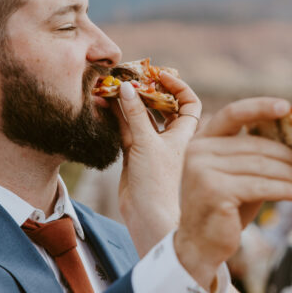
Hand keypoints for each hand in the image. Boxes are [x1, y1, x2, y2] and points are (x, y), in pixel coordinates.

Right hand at [114, 71, 201, 253]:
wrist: (147, 217)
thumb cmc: (157, 183)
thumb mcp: (147, 143)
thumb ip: (135, 115)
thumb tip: (126, 87)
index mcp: (184, 134)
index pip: (188, 103)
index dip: (177, 86)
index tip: (159, 76)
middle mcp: (169, 139)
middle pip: (161, 106)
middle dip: (146, 91)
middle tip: (129, 77)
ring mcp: (151, 147)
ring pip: (140, 117)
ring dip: (127, 103)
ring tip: (110, 87)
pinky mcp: (134, 156)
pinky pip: (125, 129)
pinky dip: (115, 117)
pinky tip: (103, 104)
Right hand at [173, 97, 291, 289]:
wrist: (200, 245)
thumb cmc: (226, 208)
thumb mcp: (240, 176)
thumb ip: (258, 156)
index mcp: (203, 140)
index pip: (233, 114)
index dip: (260, 107)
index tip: (287, 106)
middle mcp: (199, 150)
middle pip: (256, 145)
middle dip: (291, 154)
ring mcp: (203, 170)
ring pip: (262, 166)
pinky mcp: (214, 191)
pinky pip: (260, 186)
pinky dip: (286, 189)